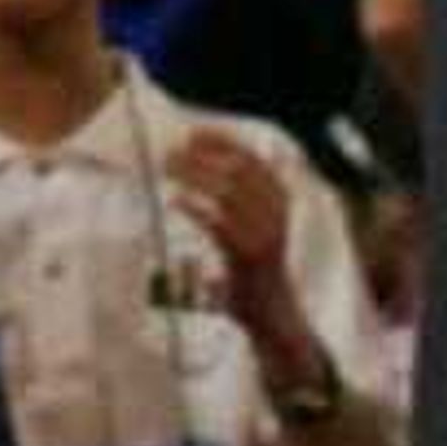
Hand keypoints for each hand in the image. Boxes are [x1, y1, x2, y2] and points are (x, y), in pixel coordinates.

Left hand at [164, 125, 306, 345]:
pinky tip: (175, 201)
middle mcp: (276, 213)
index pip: (250, 157)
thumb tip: (195, 161)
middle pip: (235, 170)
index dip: (221, 141)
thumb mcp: (251, 223)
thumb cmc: (253, 264)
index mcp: (279, 199)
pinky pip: (219, 224)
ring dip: (192, 175)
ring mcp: (265, 235)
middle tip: (169, 152)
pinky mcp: (249, 257)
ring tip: (167, 169)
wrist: (273, 312)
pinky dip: (195, 207)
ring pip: (226, 192)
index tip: (191, 132)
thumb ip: (232, 196)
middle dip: (200, 156)